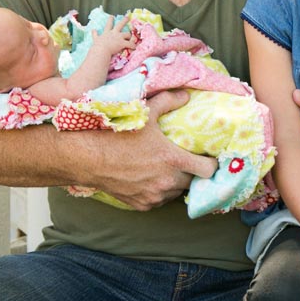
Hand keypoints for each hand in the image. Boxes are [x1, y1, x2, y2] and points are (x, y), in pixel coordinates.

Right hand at [77, 90, 217, 210]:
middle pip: (192, 182)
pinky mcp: (142, 205)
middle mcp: (167, 182)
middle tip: (185, 160)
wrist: (89, 158)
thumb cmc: (118, 134)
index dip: (210, 163)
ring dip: (175, 182)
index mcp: (173, 160)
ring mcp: (154, 196)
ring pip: (175, 192)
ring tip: (167, 169)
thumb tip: (186, 95)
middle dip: (192, 172)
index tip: (207, 157)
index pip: (207, 170)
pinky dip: (159, 191)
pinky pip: (159, 200)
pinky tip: (151, 178)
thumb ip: (169, 101)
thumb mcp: (146, 112)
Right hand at [90, 16, 134, 56]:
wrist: (101, 51)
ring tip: (131, 38)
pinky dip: (133, 46)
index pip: (109, 24)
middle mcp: (114, 33)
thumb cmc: (97, 46)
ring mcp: (119, 37)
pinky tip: (134, 47)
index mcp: (107, 32)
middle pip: (120, 25)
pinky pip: (130, 44)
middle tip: (127, 17)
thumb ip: (95, 34)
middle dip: (124, 20)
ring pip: (127, 34)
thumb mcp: (95, 39)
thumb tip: (93, 30)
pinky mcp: (122, 43)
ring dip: (129, 36)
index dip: (110, 20)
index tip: (112, 16)